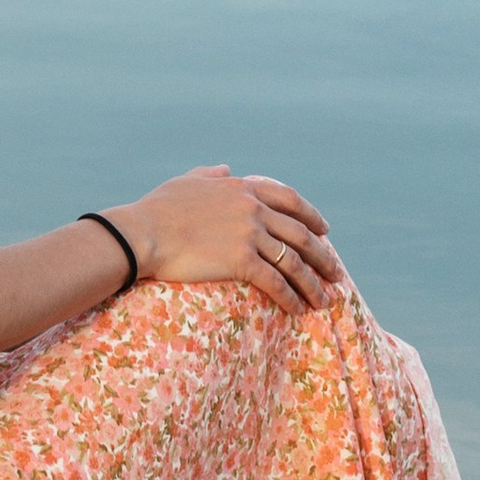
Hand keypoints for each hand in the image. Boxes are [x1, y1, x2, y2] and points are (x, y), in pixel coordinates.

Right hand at [118, 166, 344, 313]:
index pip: (290, 199)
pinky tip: (298, 310)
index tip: (325, 231)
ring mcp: (249, 234)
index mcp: (242, 188)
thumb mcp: (187, 181)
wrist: (143, 233)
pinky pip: (276, 282)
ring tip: (326, 300)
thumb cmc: (158, 208)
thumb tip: (226, 169)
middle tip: (336, 273)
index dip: (312, 215)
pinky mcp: (241, 261)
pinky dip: (291, 297)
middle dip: (323, 255)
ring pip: (294, 261)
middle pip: (301, 233)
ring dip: (314, 282)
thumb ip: (211, 175)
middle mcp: (252, 208)